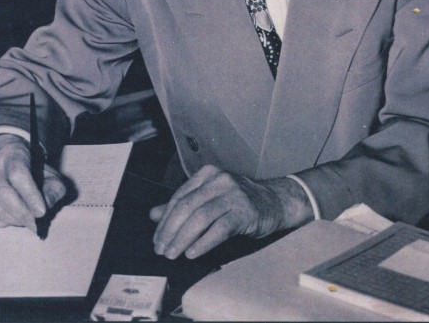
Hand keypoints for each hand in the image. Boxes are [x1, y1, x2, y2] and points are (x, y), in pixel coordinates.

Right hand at [0, 134, 65, 229]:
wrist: (6, 158)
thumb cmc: (33, 169)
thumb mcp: (50, 174)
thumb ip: (53, 190)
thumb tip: (44, 210)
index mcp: (13, 154)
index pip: (19, 174)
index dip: (30, 195)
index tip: (41, 212)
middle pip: (2, 192)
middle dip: (20, 212)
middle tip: (34, 223)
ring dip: (12, 219)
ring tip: (27, 221)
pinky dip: (1, 221)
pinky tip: (13, 219)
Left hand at [150, 164, 312, 259]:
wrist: (274, 202)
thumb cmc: (239, 202)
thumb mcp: (210, 197)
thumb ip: (183, 204)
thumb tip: (153, 214)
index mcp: (208, 174)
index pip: (179, 197)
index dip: (165, 220)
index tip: (157, 238)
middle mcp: (219, 180)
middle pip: (187, 206)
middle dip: (170, 230)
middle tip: (162, 249)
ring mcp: (233, 195)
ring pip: (200, 217)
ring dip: (182, 239)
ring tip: (173, 254)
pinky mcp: (244, 212)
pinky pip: (219, 228)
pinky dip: (203, 242)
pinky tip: (193, 252)